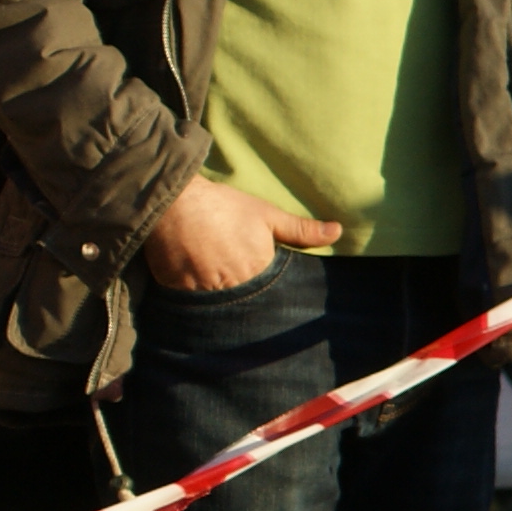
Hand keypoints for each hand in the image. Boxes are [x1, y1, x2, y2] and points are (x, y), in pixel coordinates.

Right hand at [136, 178, 336, 294]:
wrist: (172, 200)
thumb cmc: (223, 207)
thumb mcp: (266, 215)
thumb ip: (302, 230)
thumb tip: (338, 231)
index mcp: (259, 270)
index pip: (272, 295)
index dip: (272, 296)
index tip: (271, 295)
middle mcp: (233, 285)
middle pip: (246, 304)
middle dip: (249, 305)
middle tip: (246, 300)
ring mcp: (203, 290)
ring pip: (220, 309)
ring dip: (223, 307)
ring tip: (224, 300)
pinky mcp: (177, 291)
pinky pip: (192, 307)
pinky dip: (197, 305)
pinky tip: (199, 298)